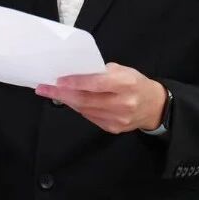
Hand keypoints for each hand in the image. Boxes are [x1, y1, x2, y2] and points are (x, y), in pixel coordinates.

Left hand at [36, 62, 164, 134]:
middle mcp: (123, 103)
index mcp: (127, 83)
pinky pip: (90, 117)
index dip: (76, 82)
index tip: (58, 80)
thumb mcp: (124, 70)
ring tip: (54, 93)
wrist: (154, 106)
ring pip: (85, 110)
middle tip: (44, 88)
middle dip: (62, 94)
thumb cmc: (136, 83)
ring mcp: (118, 118)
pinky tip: (71, 101)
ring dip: (67, 101)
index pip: (97, 83)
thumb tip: (77, 74)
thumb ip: (102, 72)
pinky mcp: (113, 128)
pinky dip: (79, 108)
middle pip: (86, 100)